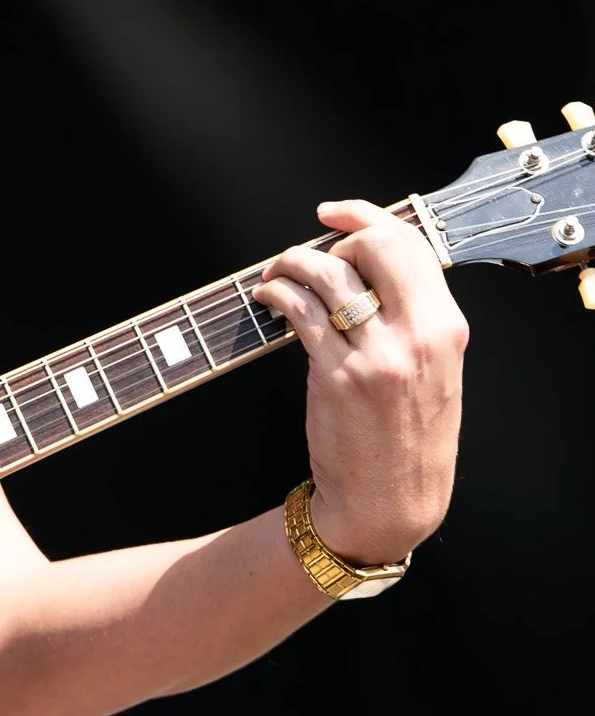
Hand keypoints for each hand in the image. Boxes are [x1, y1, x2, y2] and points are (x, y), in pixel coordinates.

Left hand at [253, 200, 465, 566]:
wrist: (390, 502)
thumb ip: (413, 317)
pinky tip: (268, 298)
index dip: (366, 217)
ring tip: (276, 274)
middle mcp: (417, 338)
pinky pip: (299, 313)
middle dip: (332, 239)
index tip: (334, 213)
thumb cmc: (407, 436)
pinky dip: (276, 294)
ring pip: (327, 276)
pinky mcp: (335, 377)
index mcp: (446, 329)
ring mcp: (376, 357)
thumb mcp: (435, 371)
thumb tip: (369, 264)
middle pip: (372, 248)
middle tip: (310, 256)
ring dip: (291, 263)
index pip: (411, 246)